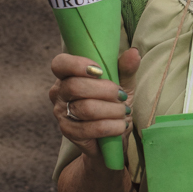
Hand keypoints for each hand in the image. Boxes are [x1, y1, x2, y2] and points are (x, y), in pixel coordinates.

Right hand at [48, 46, 141, 163]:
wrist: (112, 138)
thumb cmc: (113, 105)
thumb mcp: (123, 84)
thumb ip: (125, 68)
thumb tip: (134, 53)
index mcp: (67, 75)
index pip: (60, 64)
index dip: (77, 65)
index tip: (100, 71)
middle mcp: (59, 93)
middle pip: (74, 86)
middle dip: (104, 91)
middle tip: (121, 96)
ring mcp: (61, 113)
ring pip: (85, 108)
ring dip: (111, 110)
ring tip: (124, 112)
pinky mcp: (68, 132)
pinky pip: (89, 128)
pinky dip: (110, 126)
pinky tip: (120, 125)